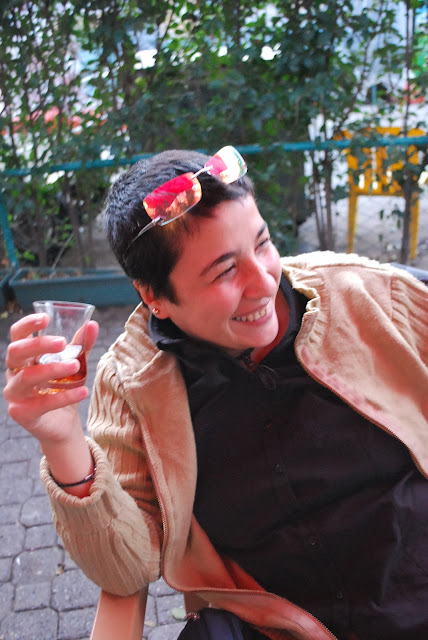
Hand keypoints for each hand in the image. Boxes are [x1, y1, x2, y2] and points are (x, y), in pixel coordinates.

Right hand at [4, 312, 98, 446]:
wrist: (63, 425)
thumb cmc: (63, 389)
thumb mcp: (73, 365)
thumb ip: (81, 346)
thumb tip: (92, 324)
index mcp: (23, 358)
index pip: (17, 336)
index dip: (27, 324)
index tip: (46, 318)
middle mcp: (13, 373)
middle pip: (16, 352)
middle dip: (38, 344)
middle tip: (63, 342)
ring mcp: (14, 394)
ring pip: (28, 377)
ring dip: (53, 369)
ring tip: (76, 365)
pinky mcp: (22, 414)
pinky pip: (42, 403)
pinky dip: (65, 396)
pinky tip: (83, 391)